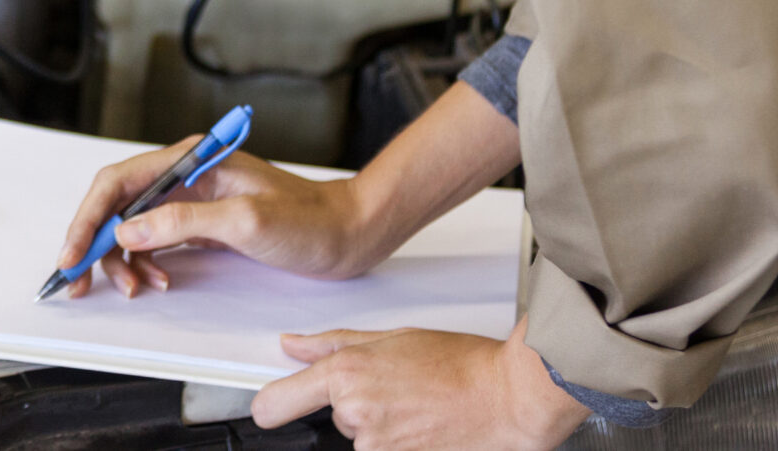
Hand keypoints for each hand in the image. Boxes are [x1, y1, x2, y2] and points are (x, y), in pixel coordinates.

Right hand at [52, 137, 380, 297]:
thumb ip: (182, 222)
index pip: (118, 183)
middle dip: (95, 243)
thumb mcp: (245, 221)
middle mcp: (186, 175)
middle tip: (80, 280)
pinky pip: (156, 242)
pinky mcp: (203, 224)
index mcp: (190, 160)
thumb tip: (127, 232)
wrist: (349, 233)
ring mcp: (193, 199)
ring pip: (134, 228)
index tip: (72, 255)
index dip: (88, 219)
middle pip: (118, 205)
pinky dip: (146, 265)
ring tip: (136, 288)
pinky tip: (156, 282)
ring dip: (123, 260)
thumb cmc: (310, 220)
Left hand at [250, 322, 592, 450]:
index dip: (271, 407)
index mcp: (347, 374)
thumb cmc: (461, 364)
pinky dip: (401, 443)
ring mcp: (376, 446)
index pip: (279, 401)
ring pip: (363, 438)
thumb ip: (333, 344)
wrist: (509, 397)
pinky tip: (426, 427)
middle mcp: (355, 413)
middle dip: (362, 405)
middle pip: (337, 416)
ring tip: (420, 408)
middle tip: (400, 390)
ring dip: (384, 427)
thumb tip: (292, 345)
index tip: (269, 410)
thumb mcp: (391, 337)